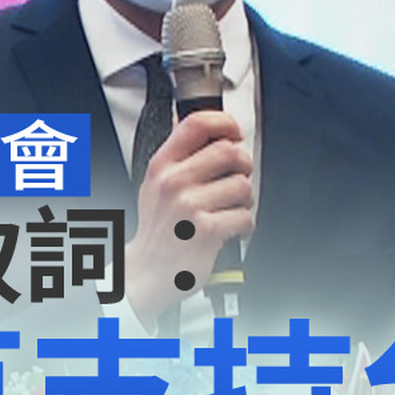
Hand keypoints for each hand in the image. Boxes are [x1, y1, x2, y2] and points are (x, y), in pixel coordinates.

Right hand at [123, 110, 254, 329]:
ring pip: (242, 185)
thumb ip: (179, 157)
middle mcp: (173, 182)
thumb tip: (211, 130)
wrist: (149, 272)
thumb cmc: (159, 229)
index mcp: (162, 165)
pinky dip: (246, 225)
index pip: (196, 123)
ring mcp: (189, 206)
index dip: (224, 122)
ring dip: (245, 200)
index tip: (234, 132)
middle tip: (239, 176)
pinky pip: (245, 216)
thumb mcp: (156, 184)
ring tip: (232, 209)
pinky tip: (232, 229)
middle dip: (244, 164)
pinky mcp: (207, 231)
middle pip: (228, 151)